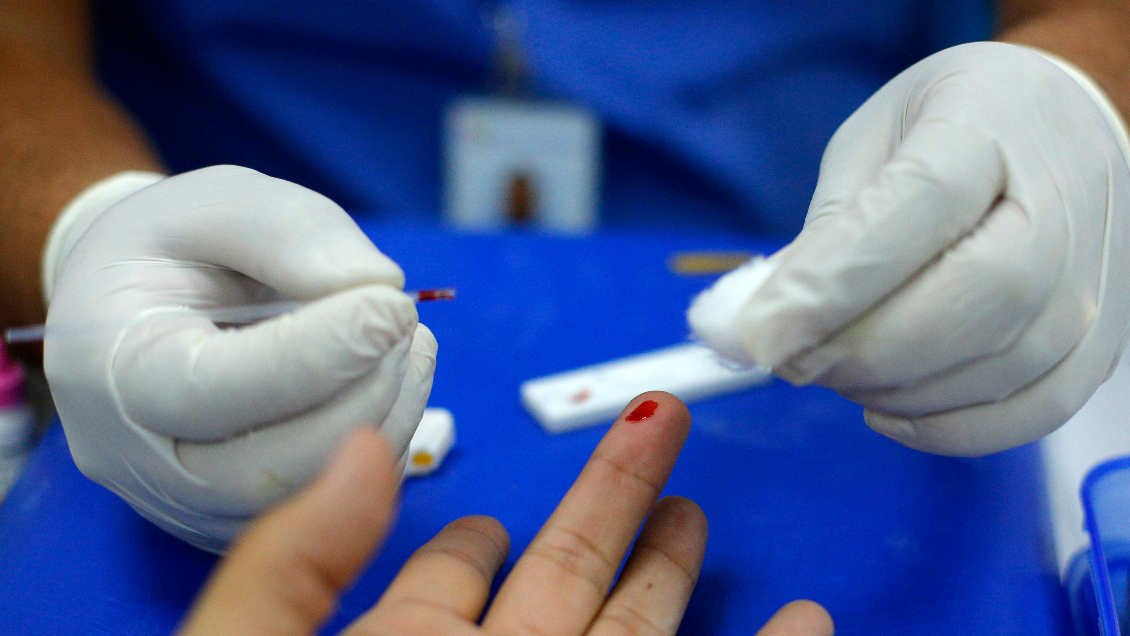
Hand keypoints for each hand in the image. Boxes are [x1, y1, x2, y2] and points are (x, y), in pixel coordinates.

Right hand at [43, 165, 436, 551]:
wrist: (136, 308)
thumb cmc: (170, 250)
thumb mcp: (211, 204)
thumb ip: (287, 230)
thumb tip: (377, 284)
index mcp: (114, 372)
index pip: (222, 389)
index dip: (323, 352)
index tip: (395, 305)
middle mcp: (143, 462)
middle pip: (276, 463)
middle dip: (365, 388)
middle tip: (403, 318)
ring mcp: (194, 505)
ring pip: (316, 495)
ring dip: (389, 415)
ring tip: (408, 341)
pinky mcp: (246, 520)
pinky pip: (334, 505)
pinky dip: (383, 442)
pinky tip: (393, 378)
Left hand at [175, 392, 833, 635]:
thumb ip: (297, 563)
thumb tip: (358, 452)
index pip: (455, 580)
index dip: (477, 538)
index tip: (493, 513)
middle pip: (566, 579)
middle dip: (609, 507)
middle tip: (647, 442)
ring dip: (673, 579)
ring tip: (697, 520)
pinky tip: (806, 626)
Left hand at [692, 42, 1129, 455]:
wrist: (1065, 128)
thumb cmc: (951, 129)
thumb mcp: (873, 142)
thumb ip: (826, 229)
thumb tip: (756, 323)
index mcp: (989, 124)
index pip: (919, 206)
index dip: (832, 281)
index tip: (758, 332)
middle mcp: (1063, 204)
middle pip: (974, 297)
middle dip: (860, 349)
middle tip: (789, 358)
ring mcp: (1091, 281)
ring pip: (998, 367)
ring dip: (890, 388)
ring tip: (832, 366)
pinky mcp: (1099, 341)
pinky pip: (1030, 412)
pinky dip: (946, 428)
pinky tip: (887, 407)